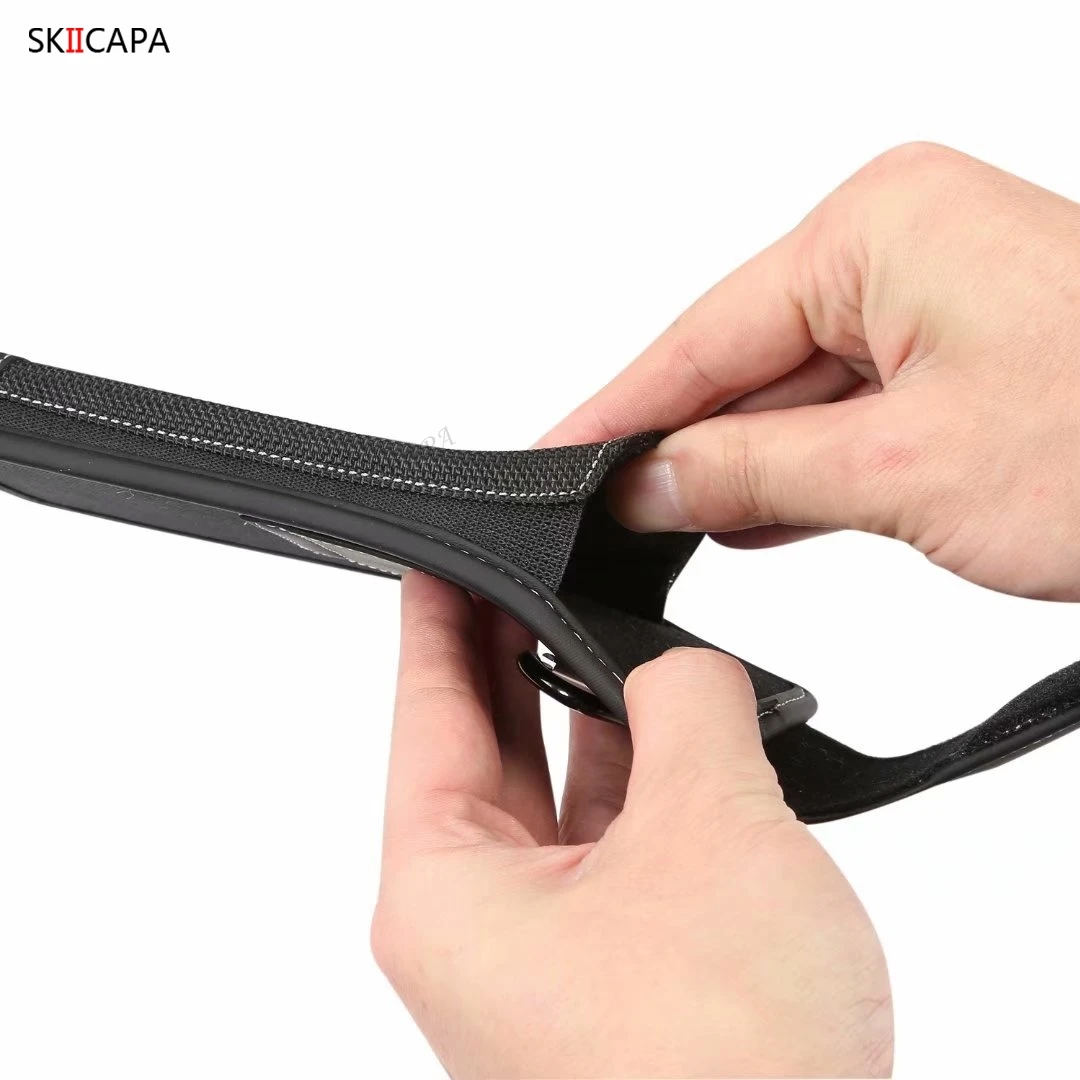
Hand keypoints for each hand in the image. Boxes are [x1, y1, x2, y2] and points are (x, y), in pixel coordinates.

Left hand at [373, 573, 891, 1078]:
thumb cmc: (721, 1069)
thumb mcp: (708, 832)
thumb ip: (691, 709)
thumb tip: (687, 666)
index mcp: (447, 890)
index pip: (426, 712)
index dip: (434, 619)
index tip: (437, 555)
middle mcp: (486, 924)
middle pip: (485, 746)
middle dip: (513, 650)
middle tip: (534, 566)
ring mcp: (557, 952)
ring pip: (562, 794)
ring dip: (593, 715)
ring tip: (616, 628)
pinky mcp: (627, 974)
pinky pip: (622, 843)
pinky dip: (648, 780)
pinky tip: (678, 728)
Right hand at [547, 142, 1079, 600]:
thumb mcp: (903, 468)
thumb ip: (753, 472)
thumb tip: (652, 480)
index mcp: (876, 229)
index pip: (703, 333)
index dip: (620, 408)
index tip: (557, 456)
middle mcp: (901, 247)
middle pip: (744, 361)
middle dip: (679, 443)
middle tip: (604, 514)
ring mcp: (937, 303)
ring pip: (797, 396)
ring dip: (742, 466)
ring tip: (666, 526)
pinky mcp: (967, 359)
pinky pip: (852, 415)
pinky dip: (806, 472)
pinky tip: (754, 516)